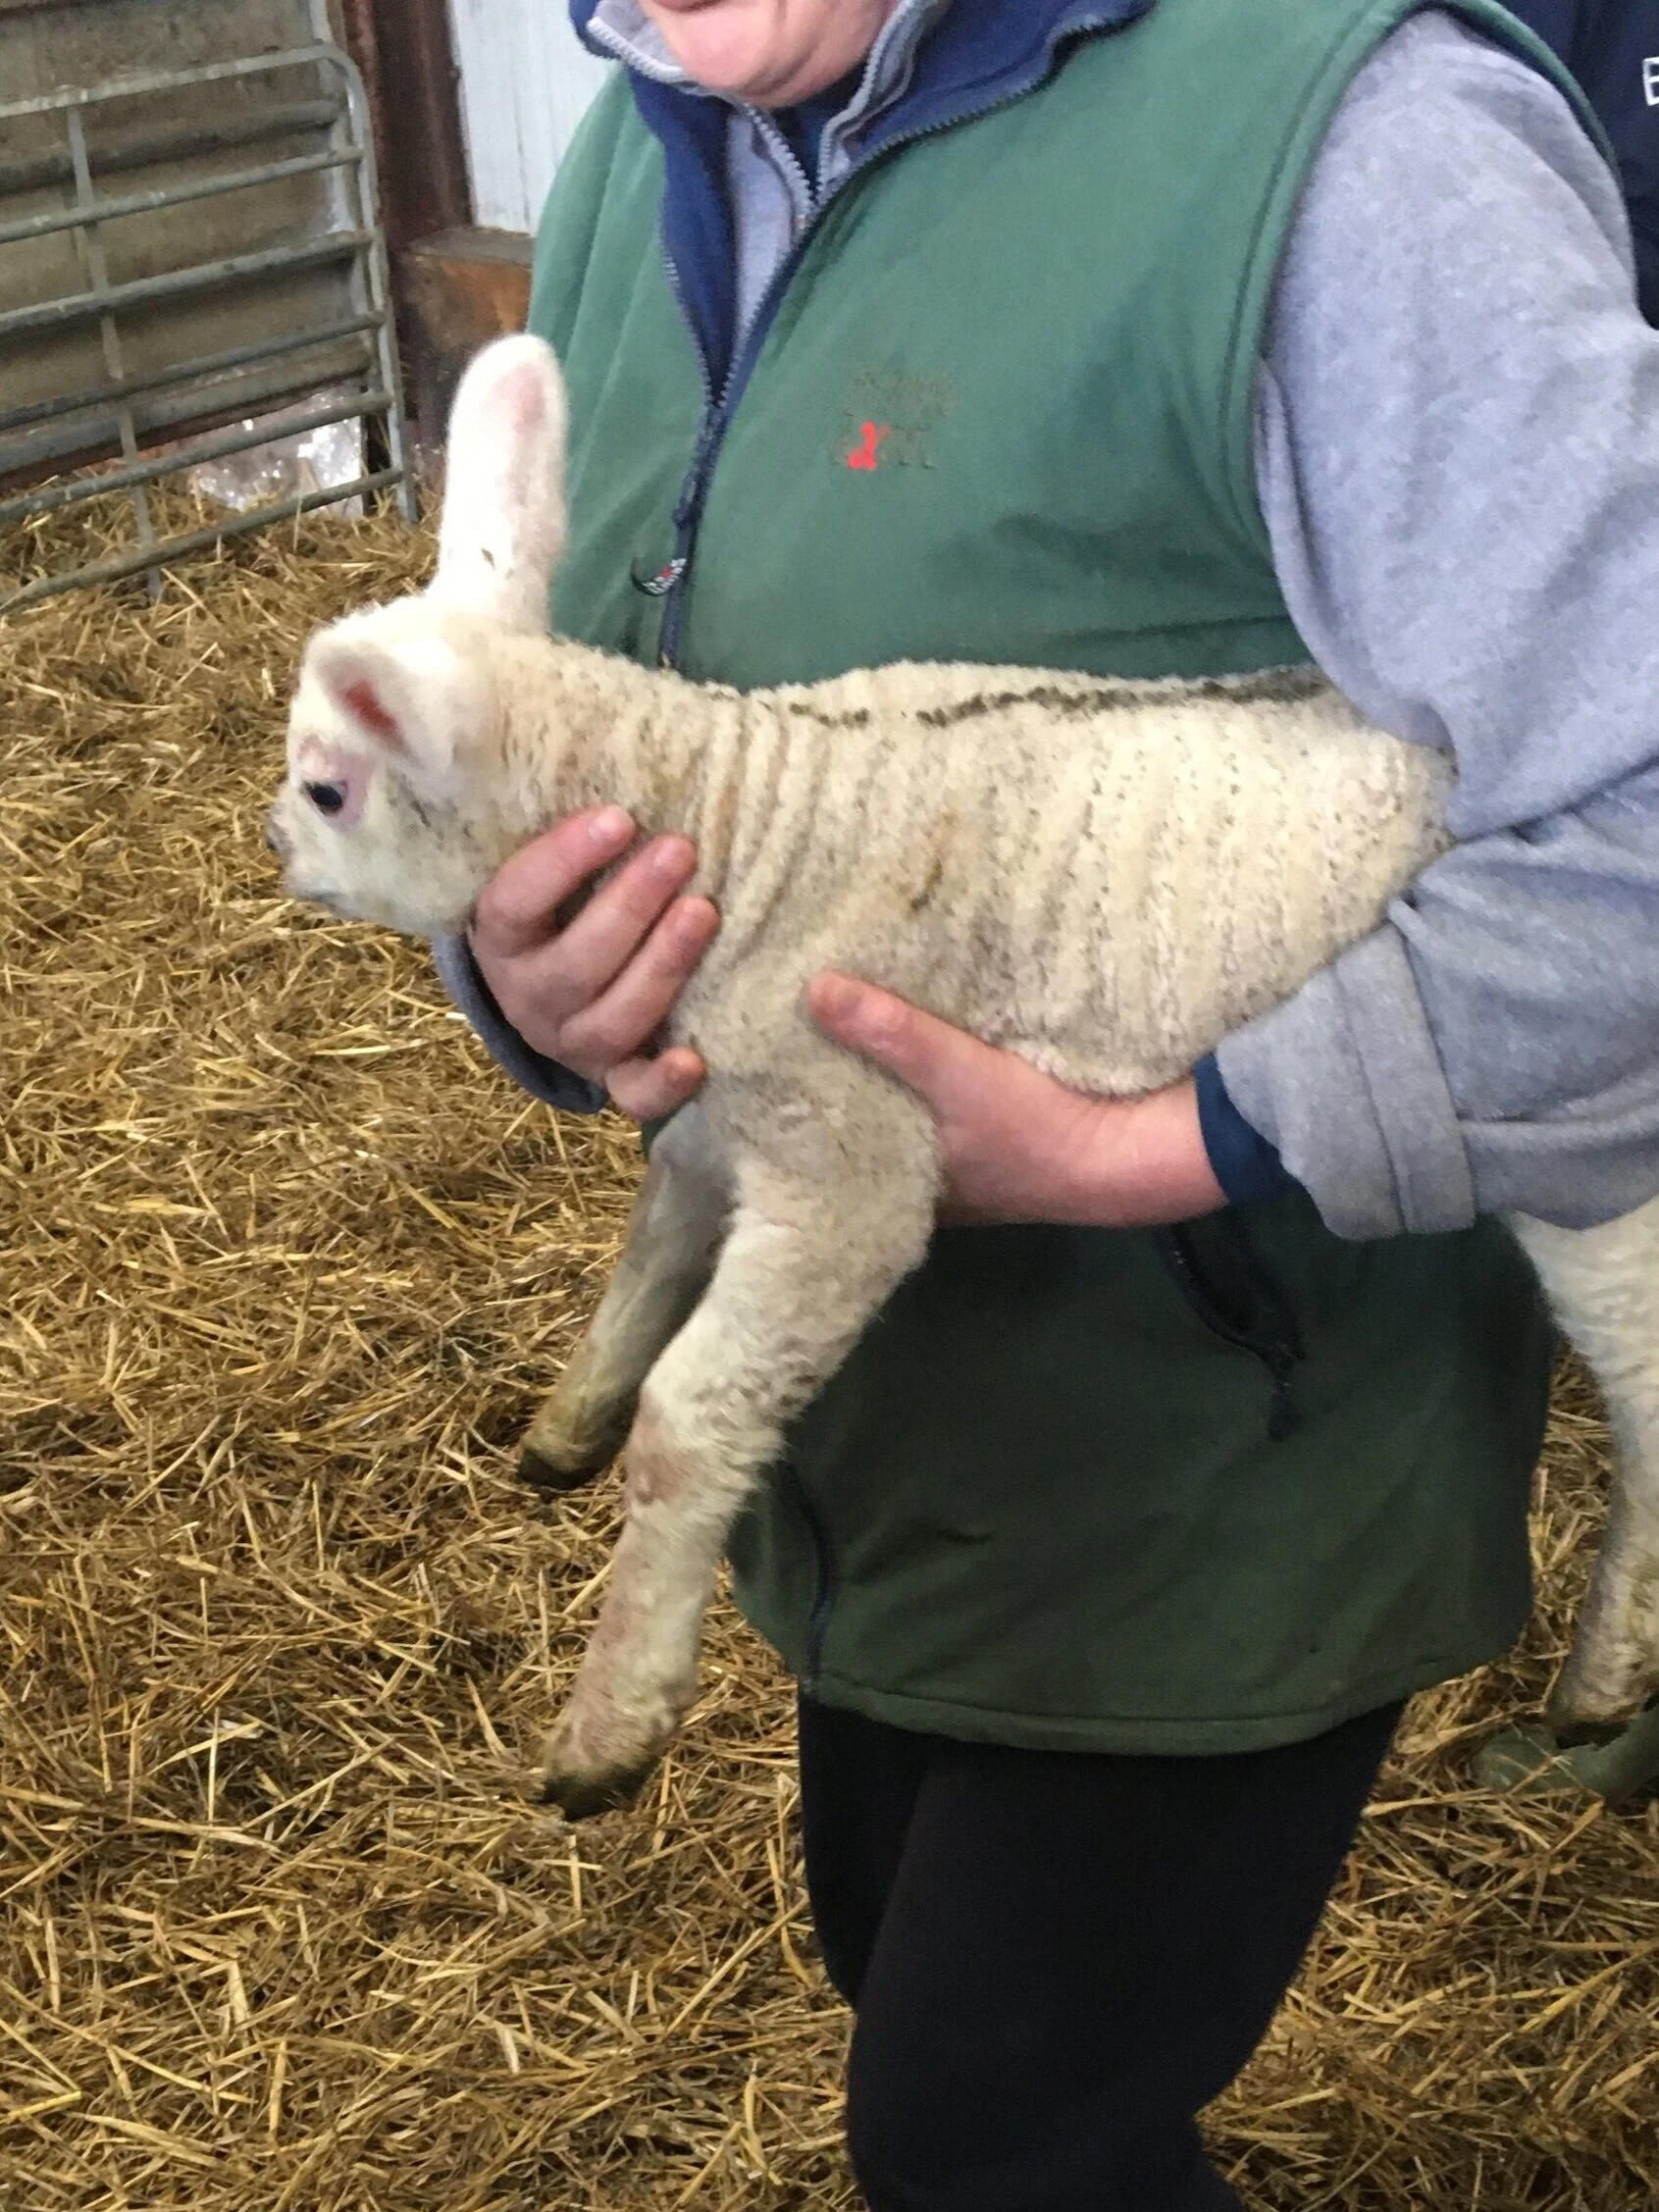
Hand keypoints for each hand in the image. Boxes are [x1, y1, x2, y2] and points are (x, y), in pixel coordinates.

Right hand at [470, 807, 718, 1121]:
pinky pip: (629, 1095)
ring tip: (705, 911)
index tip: (619, 816)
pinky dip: (659, 1085)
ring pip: (608, 1021)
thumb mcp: (536, 858)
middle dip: (630, 907)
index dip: (564, 861)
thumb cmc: (560, 901)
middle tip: (681, 851)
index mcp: (497, 937)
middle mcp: (526, 996)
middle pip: (573, 965)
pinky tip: (693, 1056)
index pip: (517, 901)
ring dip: (659, 967)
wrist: (549, 985)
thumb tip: (570, 712)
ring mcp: (569, 1041)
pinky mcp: (612, 1075)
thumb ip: (549, 813)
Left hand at [808, 974, 1224, 1227]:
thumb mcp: (956, 1075)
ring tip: (842, 1023)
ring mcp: (967, 1168)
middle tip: (795, 1035)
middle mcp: (926, 1188)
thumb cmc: (1034, 1130)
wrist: (1132, 1152)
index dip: (800, 1117)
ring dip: (886, 1081)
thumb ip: (892, 1034)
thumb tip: (813, 989)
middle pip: (865, 1132)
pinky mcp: (1001, 1140)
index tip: (767, 1070)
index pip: (829, 1155)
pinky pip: (946, 1107)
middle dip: (840, 1089)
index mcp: (900, 1193)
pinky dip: (928, 1078)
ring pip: (906, 1120)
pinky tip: (918, 1037)